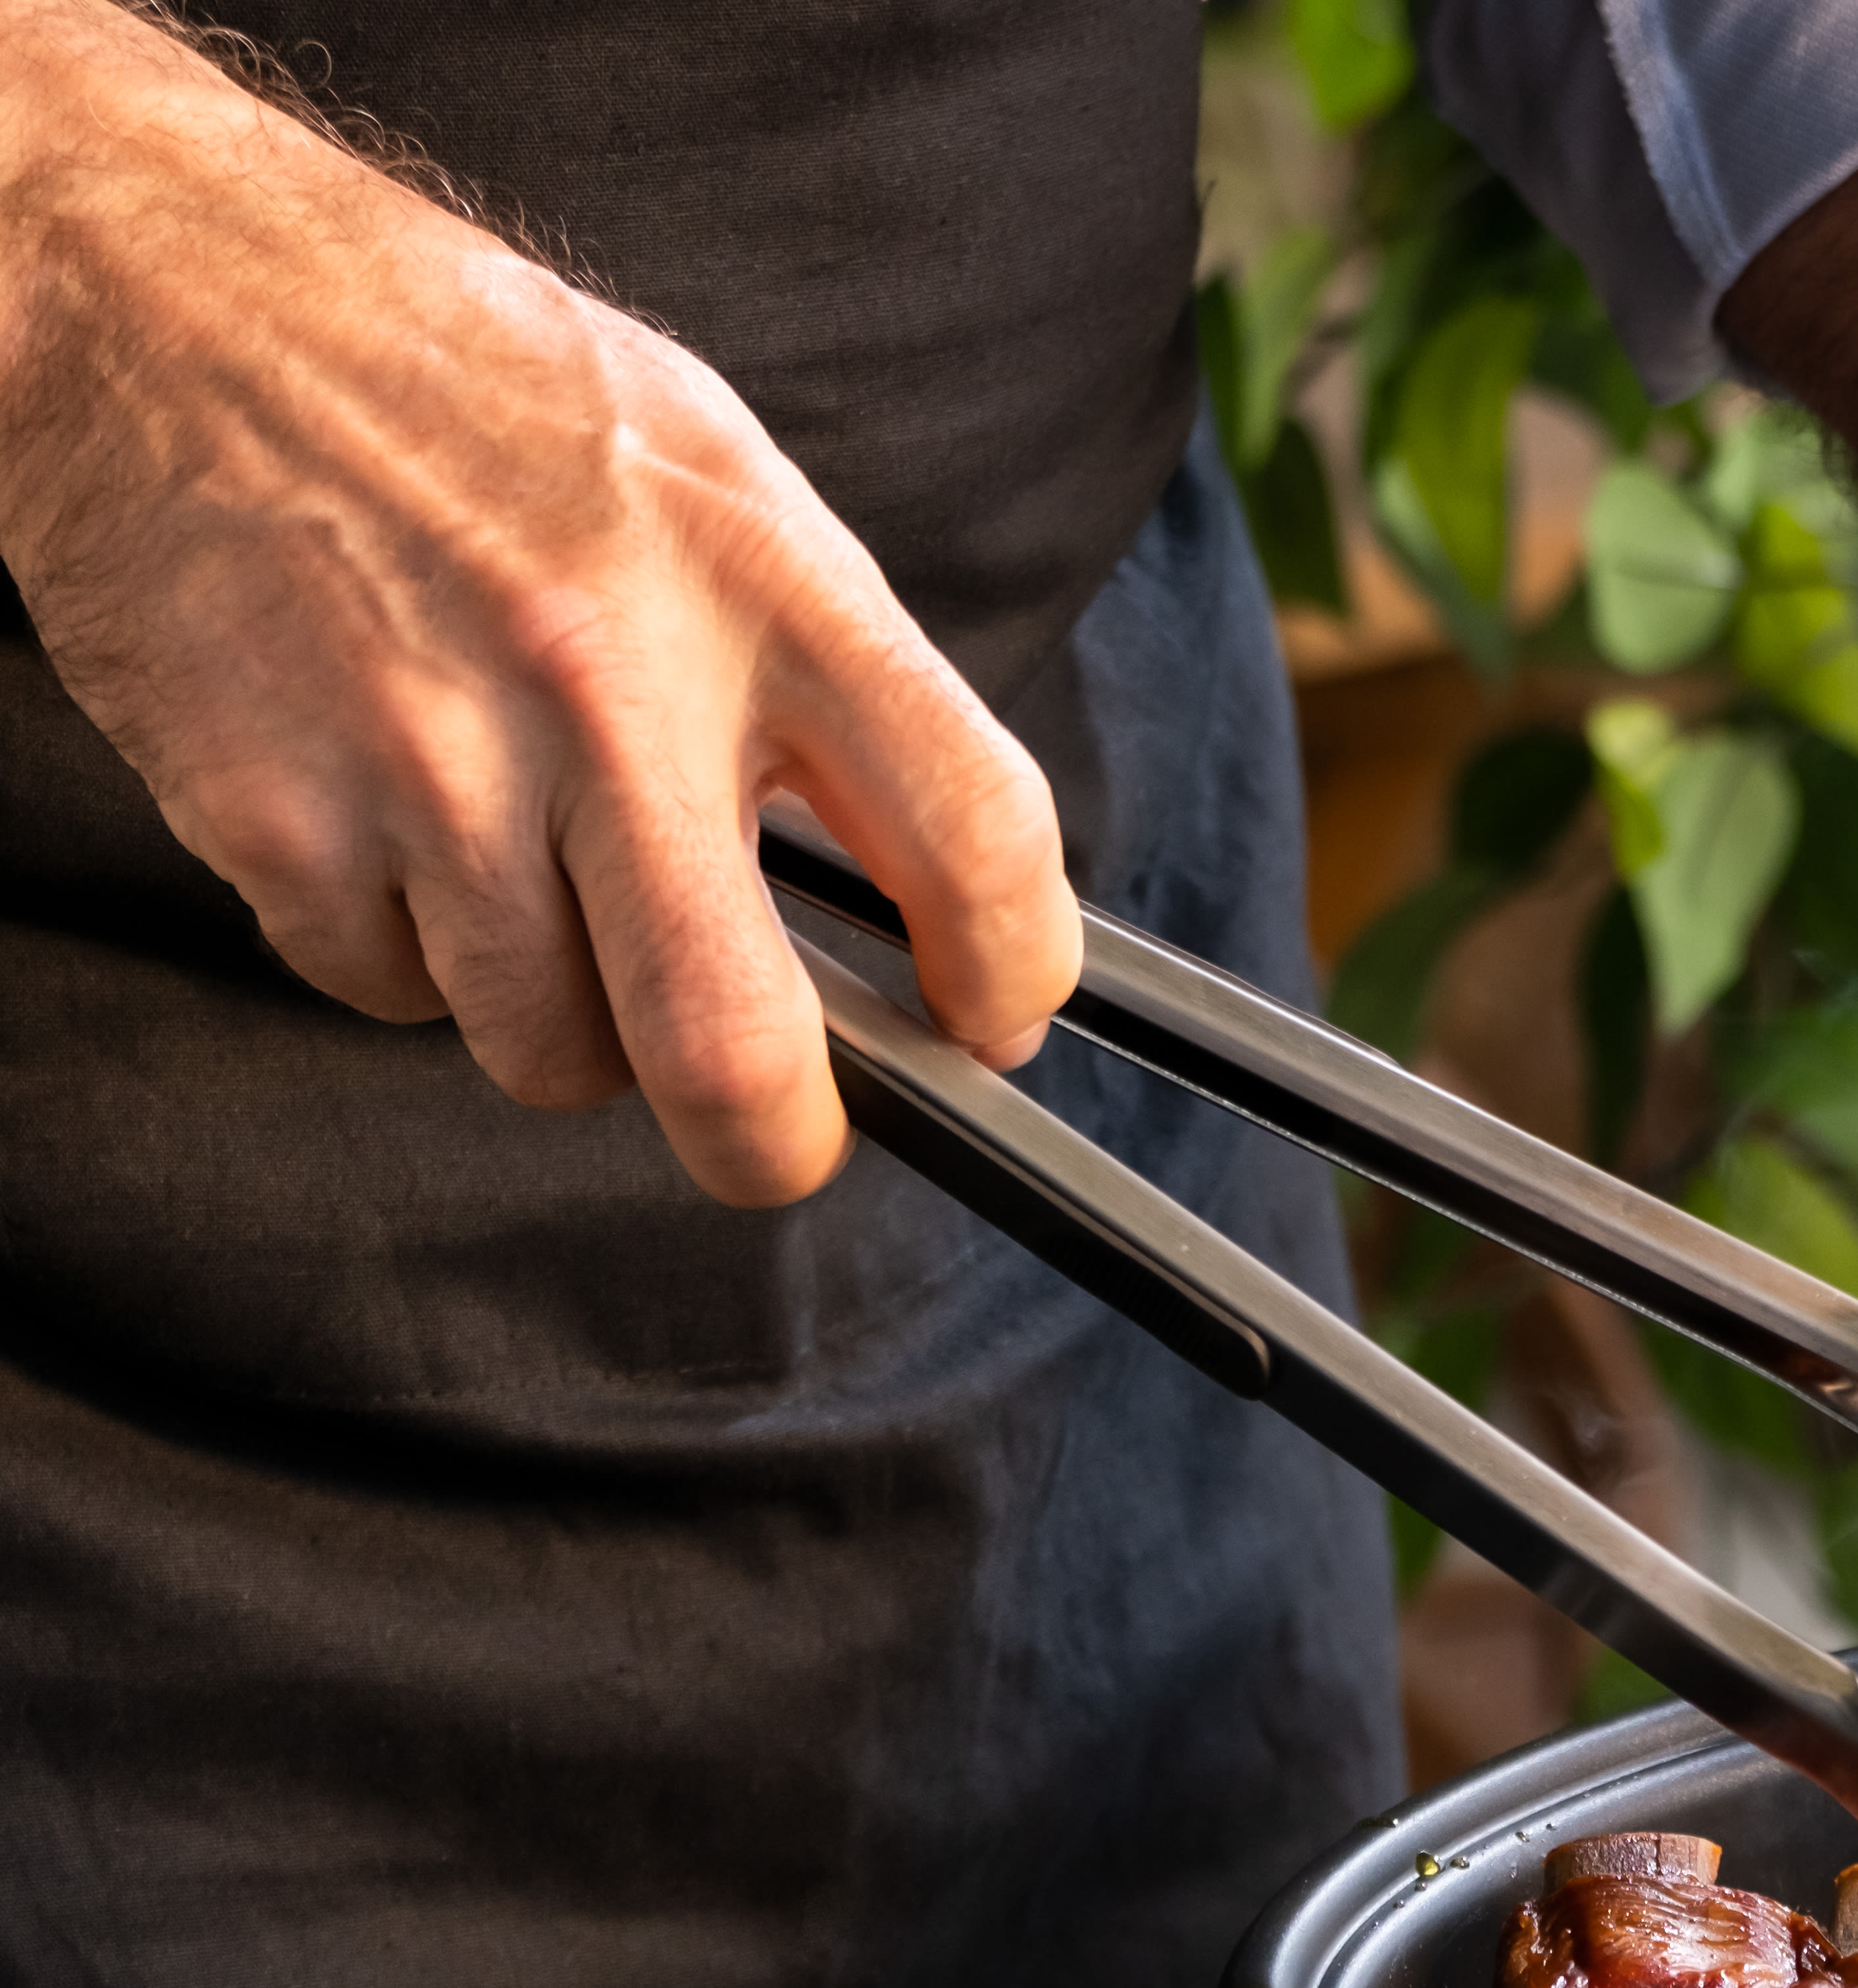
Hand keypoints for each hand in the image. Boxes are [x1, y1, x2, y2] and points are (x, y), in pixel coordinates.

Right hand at [0, 0, 1075, 1201]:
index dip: (1010, 968)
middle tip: (769, 1127)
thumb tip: (930, 883)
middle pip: (735, 1050)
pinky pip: (389, 996)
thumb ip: (830, 671)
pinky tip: (397, 826)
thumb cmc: (464, 390)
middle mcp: (608, 686)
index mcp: (760, 583)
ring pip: (549, 1049)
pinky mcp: (279, 820)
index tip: (990, 1018)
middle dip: (770, 1141)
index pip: (972, 832)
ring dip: (563, 1019)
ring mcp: (433, 765)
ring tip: (531, 874)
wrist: (167, 296)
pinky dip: (408, 959)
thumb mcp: (712, 471)